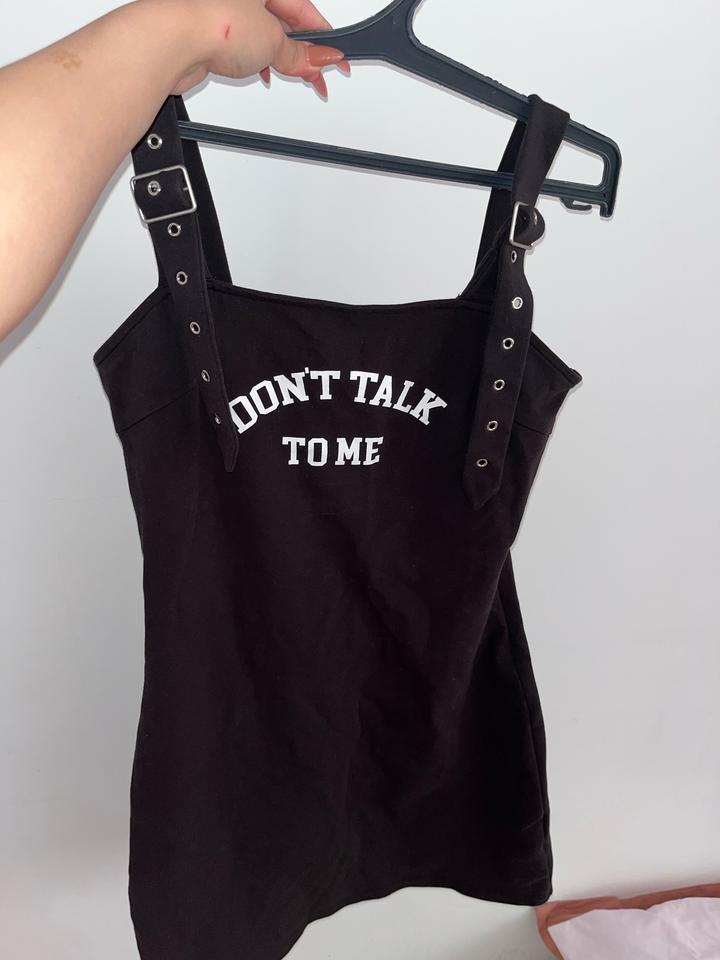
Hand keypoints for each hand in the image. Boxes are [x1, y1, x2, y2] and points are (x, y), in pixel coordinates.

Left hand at [170, 0, 350, 96]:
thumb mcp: (272, 41)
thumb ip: (299, 54)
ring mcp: (225, 11)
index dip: (323, 39)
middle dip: (303, 51)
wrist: (171, 39)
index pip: (304, 10)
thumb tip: (320, 59)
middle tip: (317, 75)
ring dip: (280, 59)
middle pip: (285, 22)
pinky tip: (261, 74)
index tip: (335, 60)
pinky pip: (244, 47)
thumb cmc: (212, 20)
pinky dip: (256, 62)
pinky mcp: (212, 32)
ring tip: (290, 76)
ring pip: (263, 36)